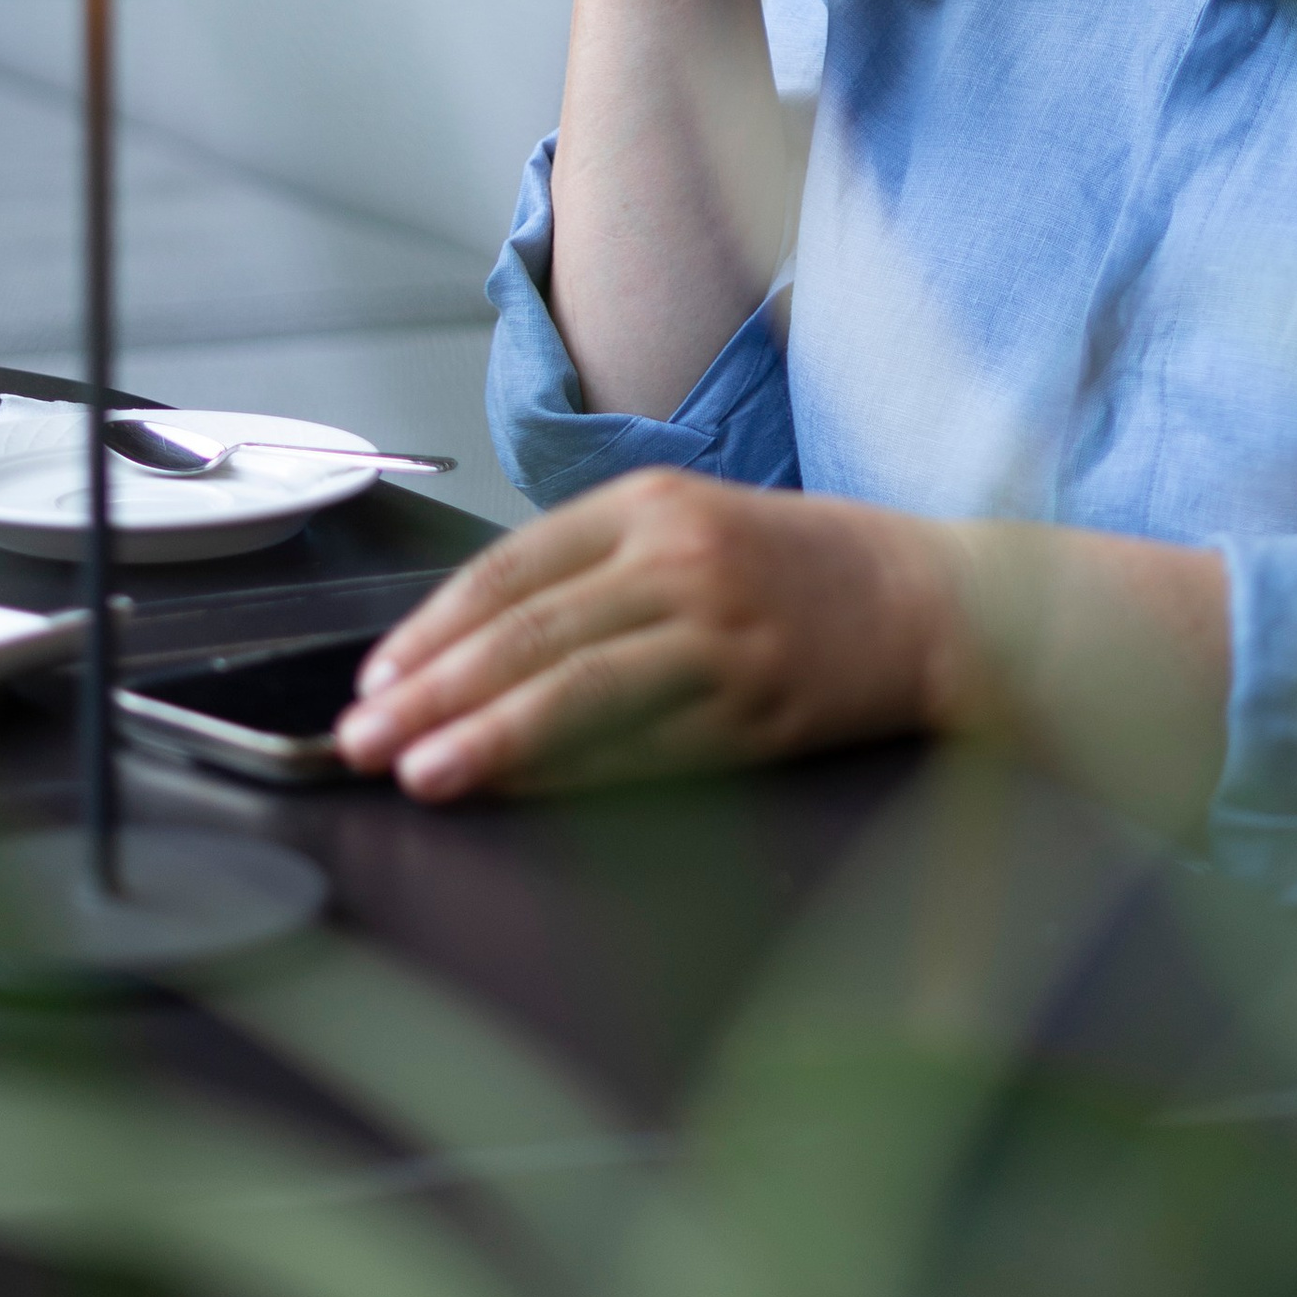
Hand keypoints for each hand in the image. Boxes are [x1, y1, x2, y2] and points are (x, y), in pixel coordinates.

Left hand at [334, 471, 965, 799]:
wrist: (931, 600)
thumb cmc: (798, 566)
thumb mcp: (691, 524)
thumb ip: (590, 571)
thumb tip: (465, 650)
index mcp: (654, 502)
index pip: (513, 567)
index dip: (432, 628)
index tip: (375, 680)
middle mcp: (684, 560)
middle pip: (532, 631)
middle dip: (434, 691)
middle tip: (364, 740)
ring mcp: (724, 636)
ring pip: (581, 691)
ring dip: (489, 738)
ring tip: (421, 773)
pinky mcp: (758, 710)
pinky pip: (645, 751)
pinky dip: (572, 777)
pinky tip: (520, 794)